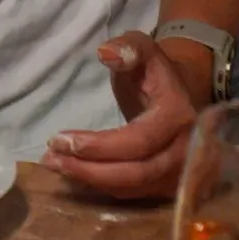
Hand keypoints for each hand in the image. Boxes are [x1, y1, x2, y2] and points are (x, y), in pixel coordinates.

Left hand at [42, 31, 200, 198]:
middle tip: (50, 158)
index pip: (139, 141)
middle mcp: (188, 152)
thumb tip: (106, 53)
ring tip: (55, 165)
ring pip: (135, 187)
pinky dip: (104, 186)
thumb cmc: (154, 71)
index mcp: (179, 116)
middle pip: (138, 173)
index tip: (60, 139)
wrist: (182, 92)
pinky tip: (75, 174)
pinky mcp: (170, 185)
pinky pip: (135, 193)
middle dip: (91, 169)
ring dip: (92, 181)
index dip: (100, 146)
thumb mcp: (143, 47)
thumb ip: (128, 46)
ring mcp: (182, 173)